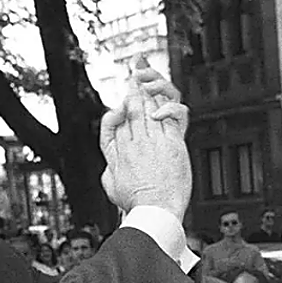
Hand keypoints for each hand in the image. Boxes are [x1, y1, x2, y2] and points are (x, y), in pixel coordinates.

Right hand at [99, 63, 191, 220]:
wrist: (155, 210)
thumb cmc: (135, 204)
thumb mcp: (111, 186)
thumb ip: (110, 171)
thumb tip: (109, 166)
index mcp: (117, 150)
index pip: (115, 120)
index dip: (119, 108)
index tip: (122, 101)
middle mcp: (134, 141)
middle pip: (132, 108)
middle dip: (134, 88)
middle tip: (135, 72)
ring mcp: (153, 140)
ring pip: (150, 107)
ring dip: (149, 89)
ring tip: (147, 74)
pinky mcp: (172, 143)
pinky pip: (170, 115)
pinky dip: (166, 102)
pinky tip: (164, 93)